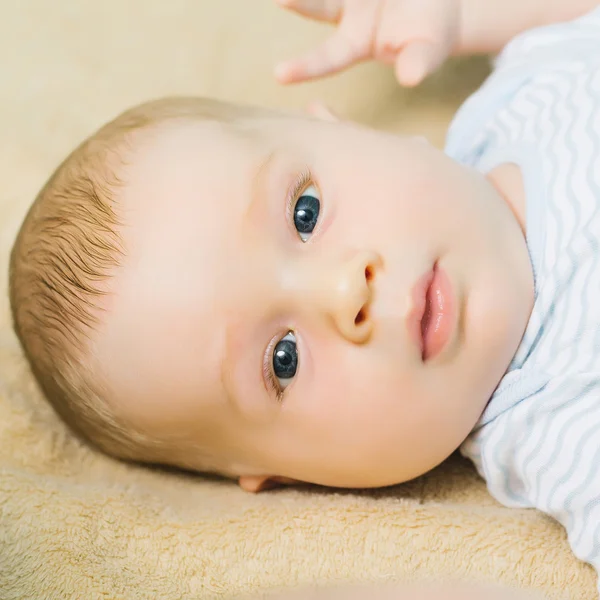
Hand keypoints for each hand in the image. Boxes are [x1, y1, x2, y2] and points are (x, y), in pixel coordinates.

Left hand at [275, 0, 460, 86]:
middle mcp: (343, 12)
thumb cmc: (431, 33)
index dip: (305, 68)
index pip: (327, 59)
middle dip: (296, 0)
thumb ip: (419, 62)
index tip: (279, 75)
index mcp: (355, 43)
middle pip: (316, 6)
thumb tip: (411, 78)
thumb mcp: (429, 50)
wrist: (439, 3)